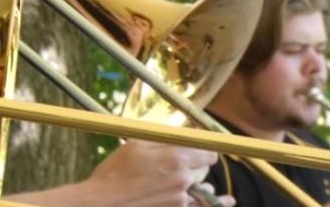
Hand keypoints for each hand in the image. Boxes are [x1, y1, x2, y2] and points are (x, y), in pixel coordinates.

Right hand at [84, 140, 224, 206]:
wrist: (102, 204)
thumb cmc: (114, 173)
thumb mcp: (136, 145)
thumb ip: (164, 137)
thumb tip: (184, 131)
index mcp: (176, 158)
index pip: (208, 150)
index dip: (203, 147)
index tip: (198, 147)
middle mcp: (184, 179)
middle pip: (205, 168)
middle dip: (196, 163)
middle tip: (178, 161)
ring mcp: (181, 199)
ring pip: (201, 186)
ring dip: (195, 181)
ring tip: (178, 179)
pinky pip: (201, 205)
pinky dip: (211, 201)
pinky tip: (227, 201)